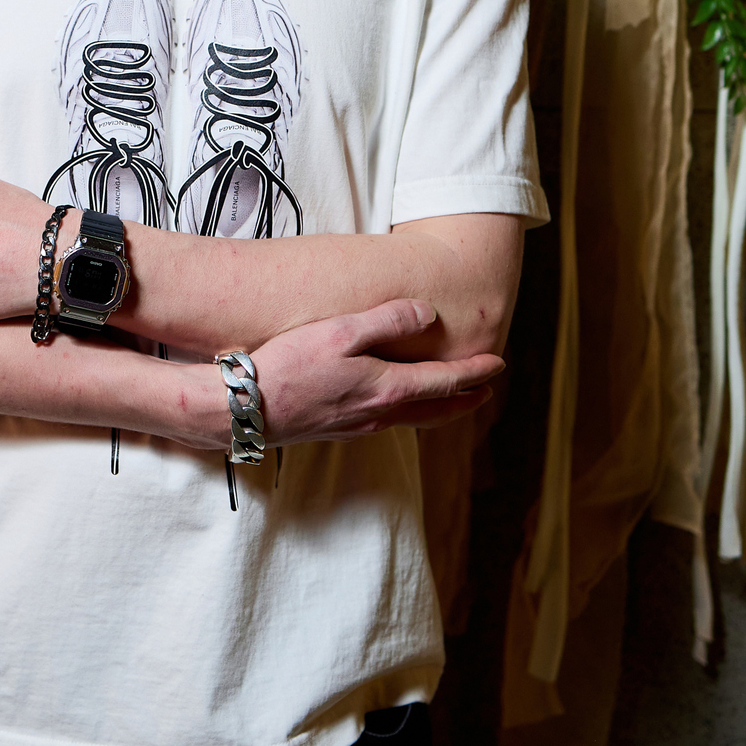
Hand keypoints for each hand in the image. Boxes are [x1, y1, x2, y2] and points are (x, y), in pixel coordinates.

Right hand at [247, 299, 504, 445]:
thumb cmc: (289, 366)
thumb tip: (428, 315)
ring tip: (451, 397)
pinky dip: (409, 412)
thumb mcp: (341, 331)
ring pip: (413, 418)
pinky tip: (396, 403)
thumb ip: (387, 321)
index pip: (445, 381)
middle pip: (437, 409)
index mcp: (387, 388)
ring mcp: (358, 426)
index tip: (498, 364)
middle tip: (487, 389)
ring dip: (439, 407)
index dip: (475, 372)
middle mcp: (379, 413)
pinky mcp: (338, 430)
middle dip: (466, 398)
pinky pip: (388, 421)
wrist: (246, 409)